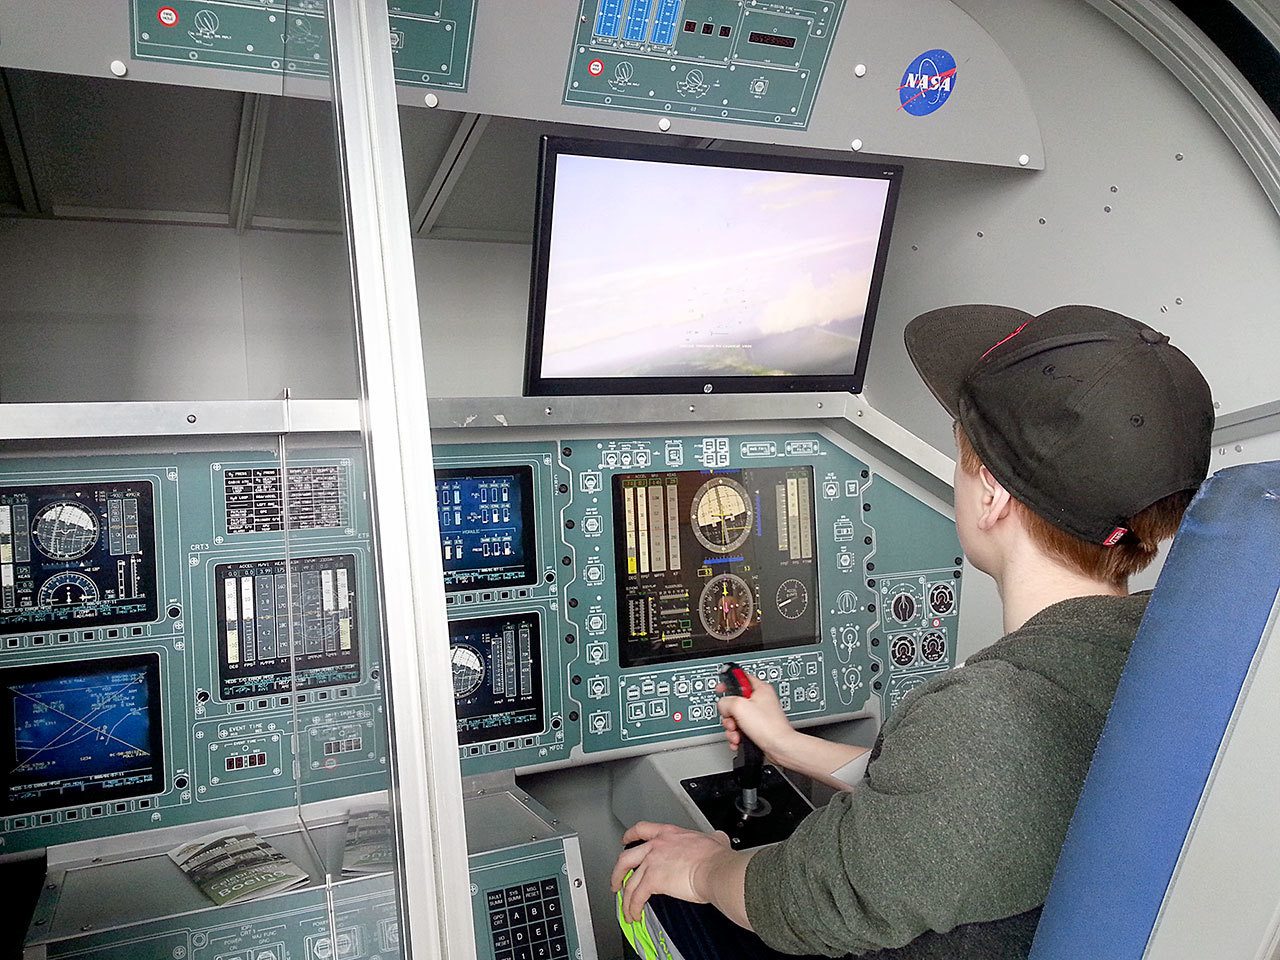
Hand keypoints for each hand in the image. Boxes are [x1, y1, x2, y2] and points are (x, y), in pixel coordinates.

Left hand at [610, 822, 730, 922]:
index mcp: (669, 834)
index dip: (630, 835)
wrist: (715, 869)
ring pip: (629, 882)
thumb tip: (719, 840)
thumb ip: (712, 839)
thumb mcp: (714, 839)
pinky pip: (637, 897)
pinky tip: (635, 915)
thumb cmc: (716, 857)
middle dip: (617, 873)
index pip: (642, 829)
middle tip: (616, 882)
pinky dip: (633, 908)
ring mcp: (652, 863)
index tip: (625, 840)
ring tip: (626, 910)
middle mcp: (656, 846)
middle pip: (625, 858)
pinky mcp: (653, 881)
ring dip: (626, 899)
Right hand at [716, 672, 795, 760]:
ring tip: (737, 733)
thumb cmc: (768, 726)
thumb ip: (725, 701)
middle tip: (733, 719)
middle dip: (729, 714)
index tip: (720, 688)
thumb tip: (723, 705)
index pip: (740, 677)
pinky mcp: (758, 728)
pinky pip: (740, 729)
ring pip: (735, 718)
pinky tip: (739, 740)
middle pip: (734, 702)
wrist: (778, 747)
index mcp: (760, 688)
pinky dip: (737, 735)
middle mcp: (761, 700)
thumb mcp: (739, 706)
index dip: (728, 682)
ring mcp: (759, 715)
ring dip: (732, 728)